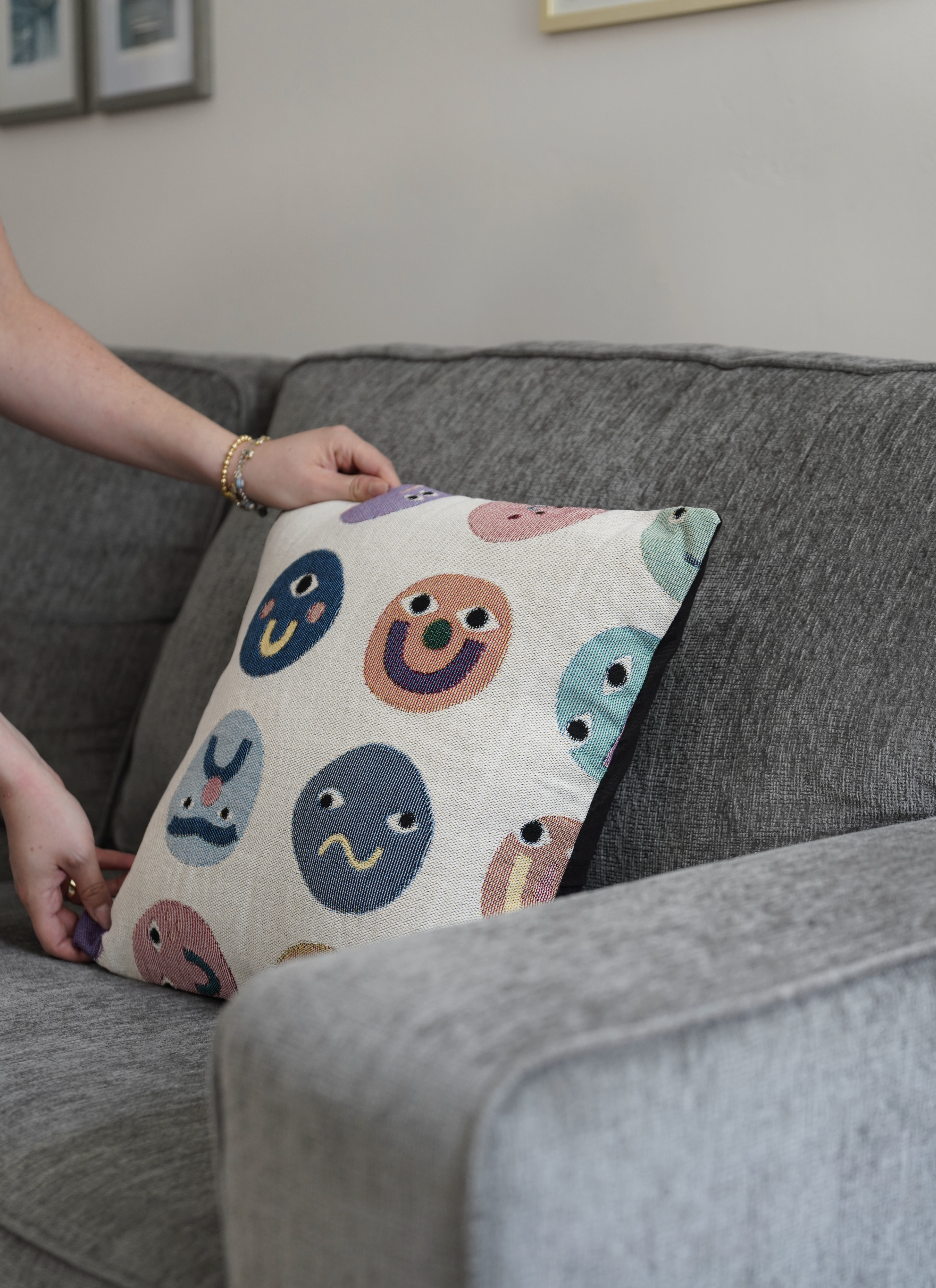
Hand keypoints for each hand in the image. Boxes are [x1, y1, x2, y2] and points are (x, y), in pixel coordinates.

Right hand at [0, 717, 133, 960]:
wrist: (29, 781)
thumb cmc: (47, 816)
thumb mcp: (80, 857)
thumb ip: (95, 889)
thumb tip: (105, 918)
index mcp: (39, 896)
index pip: (54, 939)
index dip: (78, 949)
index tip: (105, 950)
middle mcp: (42, 888)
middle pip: (70, 918)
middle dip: (99, 919)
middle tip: (129, 919)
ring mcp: (49, 870)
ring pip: (81, 891)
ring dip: (108, 891)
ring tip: (138, 889)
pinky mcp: (58, 853)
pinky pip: (85, 869)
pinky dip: (107, 868)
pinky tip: (133, 864)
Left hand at [240, 424, 399, 510]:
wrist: (245, 471)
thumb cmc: (276, 476)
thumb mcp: (317, 487)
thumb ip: (354, 489)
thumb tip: (387, 491)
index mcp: (343, 440)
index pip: (381, 466)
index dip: (392, 490)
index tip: (396, 516)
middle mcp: (344, 441)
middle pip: (376, 471)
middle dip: (379, 495)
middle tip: (382, 523)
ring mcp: (337, 452)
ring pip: (365, 478)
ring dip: (365, 497)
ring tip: (364, 519)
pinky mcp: (330, 463)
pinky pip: (351, 480)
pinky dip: (352, 495)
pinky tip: (348, 510)